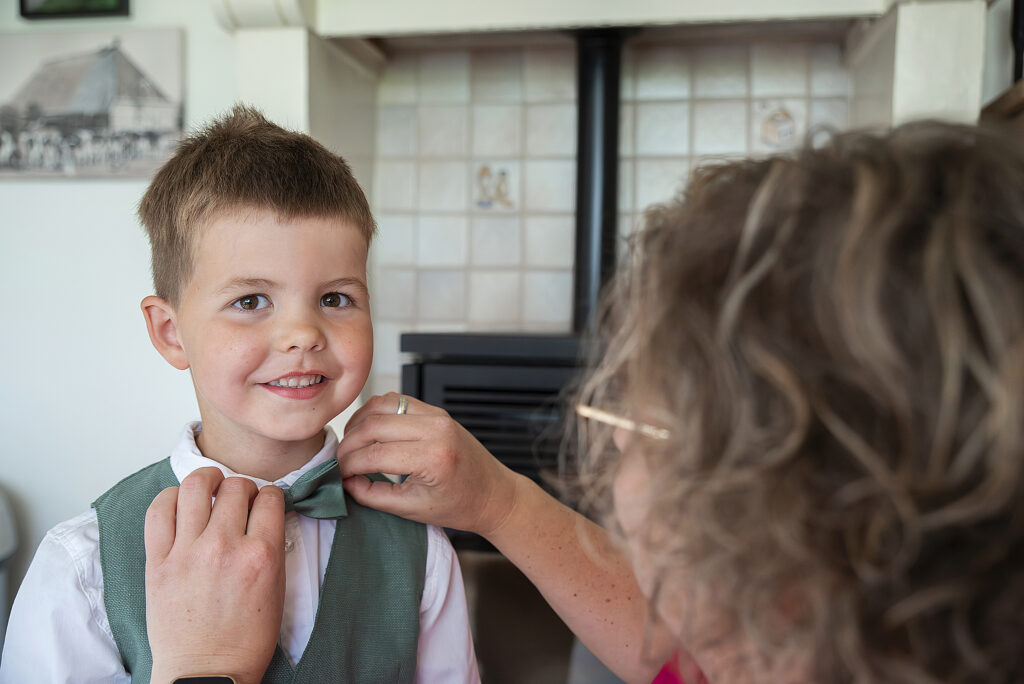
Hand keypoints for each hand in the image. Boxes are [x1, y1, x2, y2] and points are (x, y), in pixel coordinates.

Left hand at [144, 467, 284, 683]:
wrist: (206, 673)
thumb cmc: (244, 641)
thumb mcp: (277, 591)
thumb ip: (272, 547)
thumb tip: (265, 515)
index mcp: (261, 556)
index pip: (270, 498)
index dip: (270, 495)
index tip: (265, 502)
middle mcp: (224, 547)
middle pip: (236, 487)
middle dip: (243, 487)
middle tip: (240, 498)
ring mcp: (188, 552)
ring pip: (196, 486)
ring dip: (207, 478)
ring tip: (210, 484)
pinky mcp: (158, 562)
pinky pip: (158, 510)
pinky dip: (170, 497)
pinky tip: (180, 502)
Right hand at [338, 393, 524, 536]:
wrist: (493, 494)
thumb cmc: (459, 506)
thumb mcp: (412, 509)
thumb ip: (374, 495)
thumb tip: (345, 482)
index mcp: (433, 457)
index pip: (374, 454)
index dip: (349, 465)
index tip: (338, 476)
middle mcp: (436, 429)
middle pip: (373, 425)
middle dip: (349, 444)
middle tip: (340, 462)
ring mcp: (437, 415)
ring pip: (381, 405)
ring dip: (359, 423)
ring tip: (351, 446)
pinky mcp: (436, 411)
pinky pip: (396, 401)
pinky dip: (376, 413)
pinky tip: (367, 431)